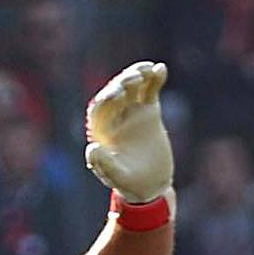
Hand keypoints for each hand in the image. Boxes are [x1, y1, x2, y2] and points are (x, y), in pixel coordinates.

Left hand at [86, 61, 174, 202]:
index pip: (100, 108)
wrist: (151, 185)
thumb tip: (92, 148)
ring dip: (138, 75)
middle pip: (116, 92)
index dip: (107, 98)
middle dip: (124, 83)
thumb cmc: (129, 184)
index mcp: (101, 129)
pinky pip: (151, 91)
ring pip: (133, 87)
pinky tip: (161, 69)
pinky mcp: (149, 111)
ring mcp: (132, 111)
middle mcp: (114, 116)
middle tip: (135, 79)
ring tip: (148, 69)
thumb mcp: (117, 177)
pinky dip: (155, 79)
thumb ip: (104, 164)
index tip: (118, 93)